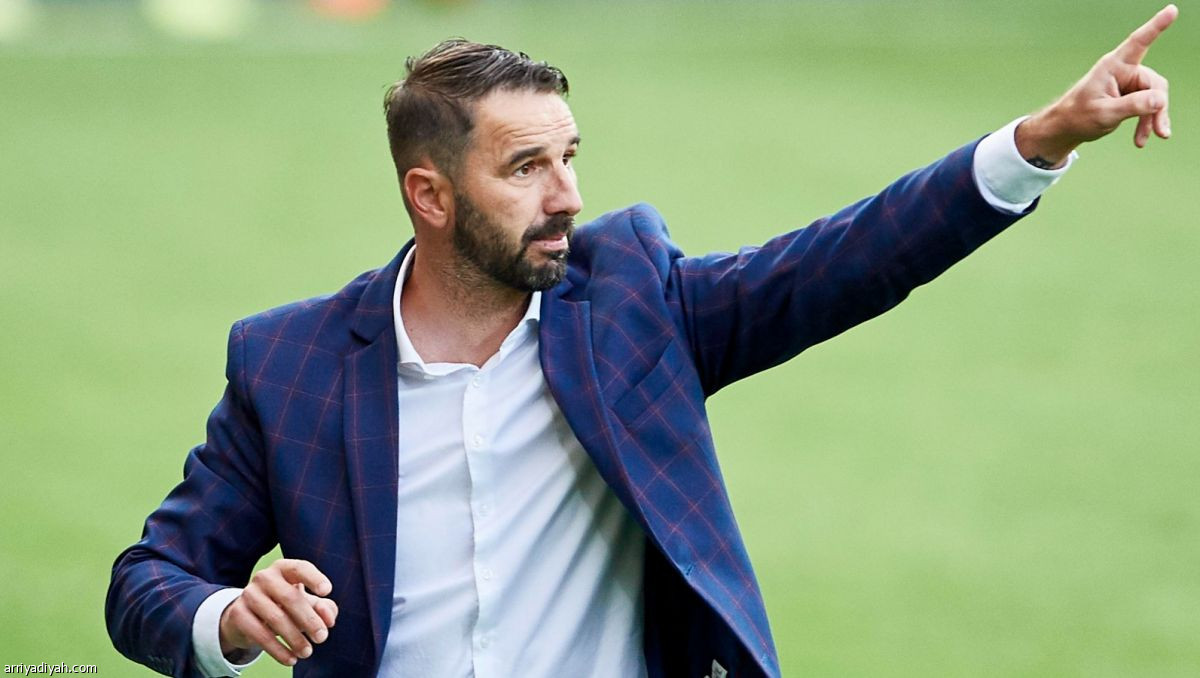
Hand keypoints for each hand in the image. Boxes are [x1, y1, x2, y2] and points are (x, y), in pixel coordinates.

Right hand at [218, 558, 338, 666]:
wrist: (248, 617)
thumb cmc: (286, 606)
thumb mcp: (307, 604)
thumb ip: (324, 608)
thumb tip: (329, 619)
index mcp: (284, 569)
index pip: (300, 568)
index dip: (314, 578)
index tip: (327, 591)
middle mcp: (265, 577)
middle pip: (290, 597)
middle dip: (309, 619)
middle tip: (322, 638)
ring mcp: (249, 594)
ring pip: (275, 617)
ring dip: (294, 638)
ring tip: (307, 652)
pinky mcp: (238, 614)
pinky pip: (260, 633)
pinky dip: (277, 649)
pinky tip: (291, 659)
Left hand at [1017, 4, 1177, 166]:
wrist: (1066, 128)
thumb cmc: (1077, 116)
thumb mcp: (1104, 113)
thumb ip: (1133, 106)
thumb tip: (1161, 100)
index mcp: (1113, 66)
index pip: (1138, 42)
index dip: (1156, 26)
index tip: (1172, 10)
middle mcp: (1123, 71)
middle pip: (1154, 84)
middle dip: (1158, 108)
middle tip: (1161, 132)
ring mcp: (1128, 84)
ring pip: (1154, 98)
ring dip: (1153, 119)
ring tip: (1149, 138)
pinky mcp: (1130, 96)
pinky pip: (1148, 107)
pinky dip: (1146, 123)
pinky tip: (1141, 140)